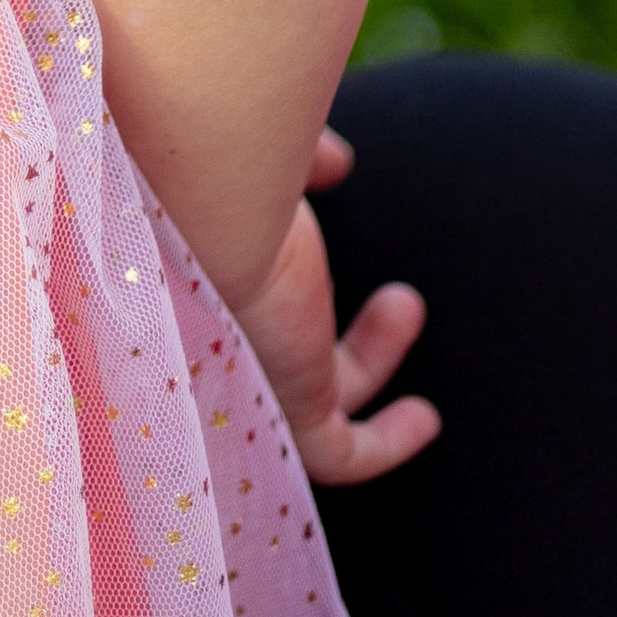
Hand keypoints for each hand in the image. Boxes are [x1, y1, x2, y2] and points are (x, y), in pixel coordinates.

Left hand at [224, 130, 440, 485]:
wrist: (197, 194)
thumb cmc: (215, 162)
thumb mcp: (263, 160)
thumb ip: (299, 163)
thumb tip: (335, 163)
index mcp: (192, 275)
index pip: (221, 297)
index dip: (266, 277)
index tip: (304, 247)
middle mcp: (214, 330)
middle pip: (262, 348)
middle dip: (321, 317)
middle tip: (375, 282)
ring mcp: (250, 375)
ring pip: (307, 402)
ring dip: (364, 362)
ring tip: (404, 302)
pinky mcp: (293, 405)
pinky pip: (340, 455)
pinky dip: (384, 445)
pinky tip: (424, 417)